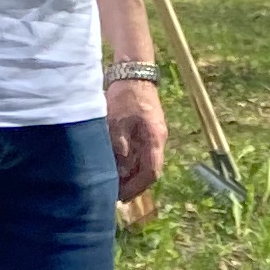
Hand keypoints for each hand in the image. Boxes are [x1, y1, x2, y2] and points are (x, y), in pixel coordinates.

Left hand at [106, 77, 165, 200]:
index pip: (151, 173)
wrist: (134, 72)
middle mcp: (157, 139)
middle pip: (148, 170)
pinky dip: (128, 162)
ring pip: (143, 162)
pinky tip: (114, 165)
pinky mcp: (145, 129)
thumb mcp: (117, 121)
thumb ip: (119, 145)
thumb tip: (119, 167)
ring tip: (111, 182)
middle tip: (112, 193)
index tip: (121, 197)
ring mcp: (152, 134)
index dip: (137, 188)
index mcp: (154, 138)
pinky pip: (139, 152)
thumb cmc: (126, 95)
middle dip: (131, 184)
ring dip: (129, 174)